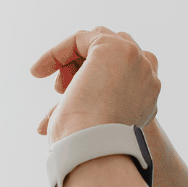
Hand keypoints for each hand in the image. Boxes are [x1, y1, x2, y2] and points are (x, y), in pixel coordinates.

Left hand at [30, 27, 160, 140]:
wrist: (95, 148)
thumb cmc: (89, 147)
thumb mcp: (87, 127)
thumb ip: (77, 114)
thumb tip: (42, 127)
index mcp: (148, 96)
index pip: (122, 71)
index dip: (91, 77)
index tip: (63, 94)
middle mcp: (147, 75)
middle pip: (112, 51)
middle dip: (83, 66)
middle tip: (61, 89)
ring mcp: (134, 58)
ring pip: (99, 40)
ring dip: (72, 58)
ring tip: (57, 86)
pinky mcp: (112, 47)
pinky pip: (80, 38)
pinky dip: (58, 52)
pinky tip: (39, 71)